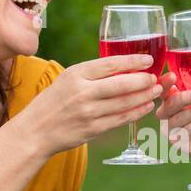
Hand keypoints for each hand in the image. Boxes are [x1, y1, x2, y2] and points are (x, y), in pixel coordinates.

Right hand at [18, 54, 163, 154]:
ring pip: (124, 102)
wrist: (35, 131)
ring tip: (156, 90)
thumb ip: (91, 74)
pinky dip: (136, 112)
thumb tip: (123, 68)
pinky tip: (145, 106)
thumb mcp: (66, 80)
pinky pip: (120, 119)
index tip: (148, 59)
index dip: (133, 61)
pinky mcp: (93, 129)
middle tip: (156, 77)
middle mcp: (82, 92)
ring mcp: (89, 112)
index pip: (110, 64)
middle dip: (143, 80)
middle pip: (121, 84)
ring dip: (144, 96)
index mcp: (75, 74)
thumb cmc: (52, 102)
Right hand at [154, 68, 190, 163]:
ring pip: (175, 119)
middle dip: (182, 98)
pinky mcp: (177, 142)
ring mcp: (171, 128)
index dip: (164, 83)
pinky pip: (181, 133)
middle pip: (168, 105)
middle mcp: (169, 113)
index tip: (173, 76)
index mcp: (175, 99)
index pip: (164, 89)